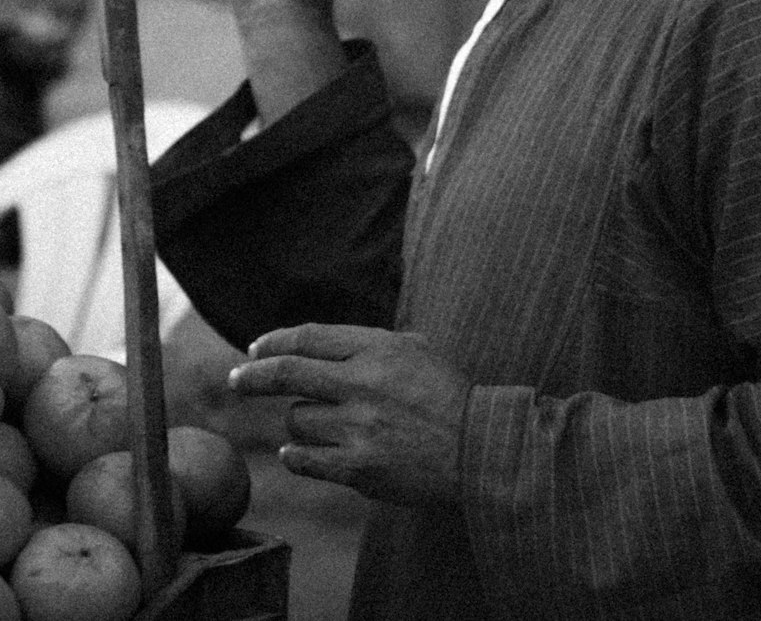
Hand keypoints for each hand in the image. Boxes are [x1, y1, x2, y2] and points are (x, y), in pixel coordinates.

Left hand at [228, 324, 469, 506]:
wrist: (479, 447)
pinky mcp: (357, 467)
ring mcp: (357, 427)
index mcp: (377, 347)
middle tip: (236, 379)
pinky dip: (295, 454)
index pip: (308, 338)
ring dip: (300, 420)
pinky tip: (296, 451)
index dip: (274, 341)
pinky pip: (304, 458)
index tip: (255, 349)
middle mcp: (362, 383)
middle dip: (252, 374)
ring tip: (325, 424)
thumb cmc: (448, 395)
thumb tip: (317, 346)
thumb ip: (369, 344)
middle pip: (286, 373)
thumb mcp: (415, 349)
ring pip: (297, 418)